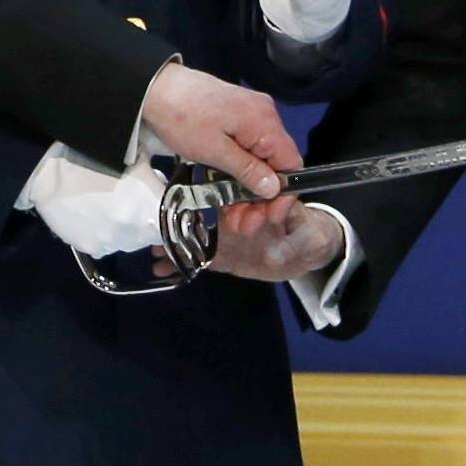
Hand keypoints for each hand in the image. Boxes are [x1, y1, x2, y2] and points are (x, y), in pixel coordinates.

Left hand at [138, 63, 301, 208]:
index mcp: (264, 123)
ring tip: (232, 217)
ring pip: (260, 162)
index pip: (291, 163)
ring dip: (248, 191)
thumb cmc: (183, 118)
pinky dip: (238, 175)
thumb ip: (248, 170)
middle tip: (243, 225)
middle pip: (275, 165)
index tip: (269, 218)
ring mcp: (250, 117)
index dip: (284, 194)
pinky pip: (247, 152)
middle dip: (261, 199)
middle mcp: (265, 117)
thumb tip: (275, 189)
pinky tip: (226, 195)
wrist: (155, 89)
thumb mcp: (214, 151)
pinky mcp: (236, 119)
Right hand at [157, 202, 343, 282]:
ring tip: (155, 252)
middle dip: (184, 224)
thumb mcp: (309, 227)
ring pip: (198, 236)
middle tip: (165, 231)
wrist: (307, 253)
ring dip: (176, 243)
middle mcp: (236, 215)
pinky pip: (201, 257)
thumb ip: (295, 217)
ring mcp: (228, 236)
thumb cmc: (310, 233)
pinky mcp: (224, 255)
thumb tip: (282, 202)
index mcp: (256, 204)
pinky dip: (182, 263)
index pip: (233, 197)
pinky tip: (162, 269)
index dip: (218, 205)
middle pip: (206, 215)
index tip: (202, 217)